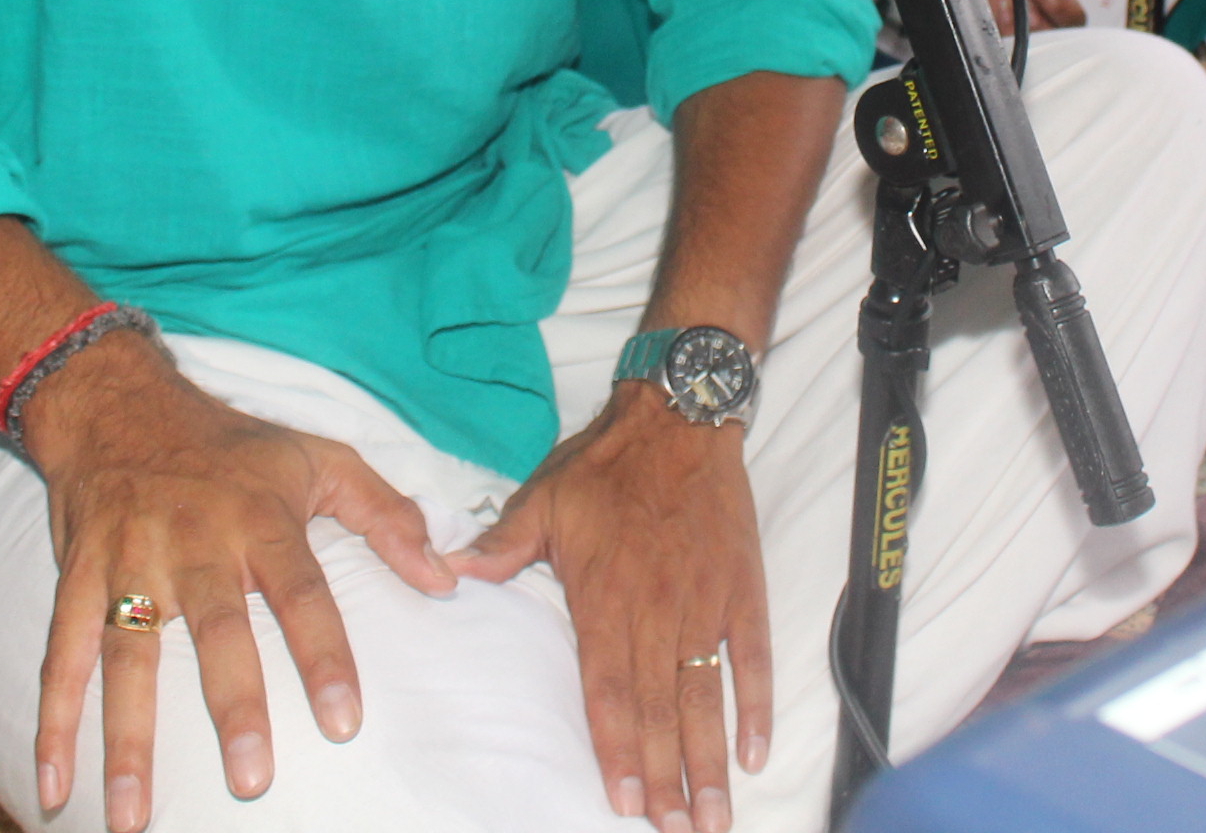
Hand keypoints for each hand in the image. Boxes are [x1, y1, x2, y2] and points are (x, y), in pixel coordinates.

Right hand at [17, 337, 451, 831]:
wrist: (118, 402)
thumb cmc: (232, 444)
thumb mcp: (320, 459)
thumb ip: (387, 517)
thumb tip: (446, 579)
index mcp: (261, 520)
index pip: (302, 593)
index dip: (324, 656)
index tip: (345, 721)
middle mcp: (196, 542)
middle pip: (218, 630)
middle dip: (234, 705)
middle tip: (251, 779)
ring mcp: (130, 561)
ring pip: (129, 656)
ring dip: (128, 738)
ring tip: (134, 815)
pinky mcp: (77, 576)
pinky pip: (62, 654)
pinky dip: (52, 719)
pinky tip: (52, 784)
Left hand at [452, 386, 768, 832]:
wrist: (679, 415)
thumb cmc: (605, 461)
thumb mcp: (542, 497)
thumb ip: (501, 546)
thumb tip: (448, 571)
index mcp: (606, 597)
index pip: (611, 689)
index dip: (619, 747)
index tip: (624, 800)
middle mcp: (659, 609)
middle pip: (663, 709)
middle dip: (668, 777)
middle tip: (675, 831)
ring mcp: (706, 602)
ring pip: (709, 695)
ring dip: (710, 760)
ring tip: (713, 815)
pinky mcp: (743, 587)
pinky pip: (754, 656)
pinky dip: (757, 705)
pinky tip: (754, 753)